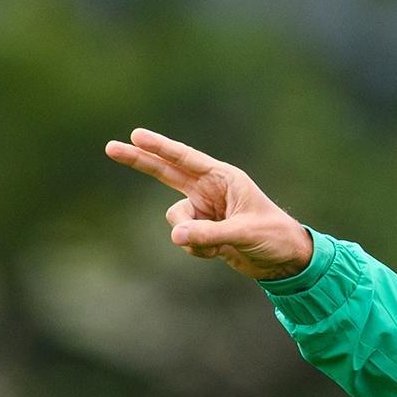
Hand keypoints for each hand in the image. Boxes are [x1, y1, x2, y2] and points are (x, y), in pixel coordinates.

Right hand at [104, 128, 313, 280]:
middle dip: (140, 162)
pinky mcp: (202, 230)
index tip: (136, 135)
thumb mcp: (244, 233)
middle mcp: (210, 190)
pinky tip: (219, 254)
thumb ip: (209, 234)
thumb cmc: (274, 237)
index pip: (186, 159)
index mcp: (224, 179)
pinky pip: (184, 238)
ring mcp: (204, 210)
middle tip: (110, 147)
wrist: (286, 261)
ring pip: (175, 220)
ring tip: (218, 246)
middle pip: (165, 173)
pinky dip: (197, 249)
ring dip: (190, 236)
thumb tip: (175, 236)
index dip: (160, 148)